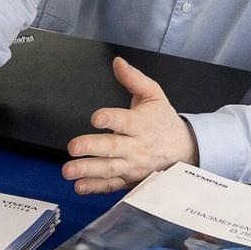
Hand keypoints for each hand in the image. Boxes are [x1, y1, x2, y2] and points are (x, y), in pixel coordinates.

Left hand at [61, 58, 197, 195]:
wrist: (182, 148)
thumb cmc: (162, 120)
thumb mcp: (154, 94)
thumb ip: (134, 79)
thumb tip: (118, 62)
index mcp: (142, 124)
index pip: (125, 121)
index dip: (111, 119)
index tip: (96, 117)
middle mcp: (136, 147)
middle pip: (113, 148)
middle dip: (92, 147)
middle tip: (73, 147)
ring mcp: (133, 166)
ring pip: (109, 169)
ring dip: (87, 170)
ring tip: (68, 170)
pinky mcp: (129, 179)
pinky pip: (112, 185)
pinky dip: (95, 187)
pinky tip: (80, 186)